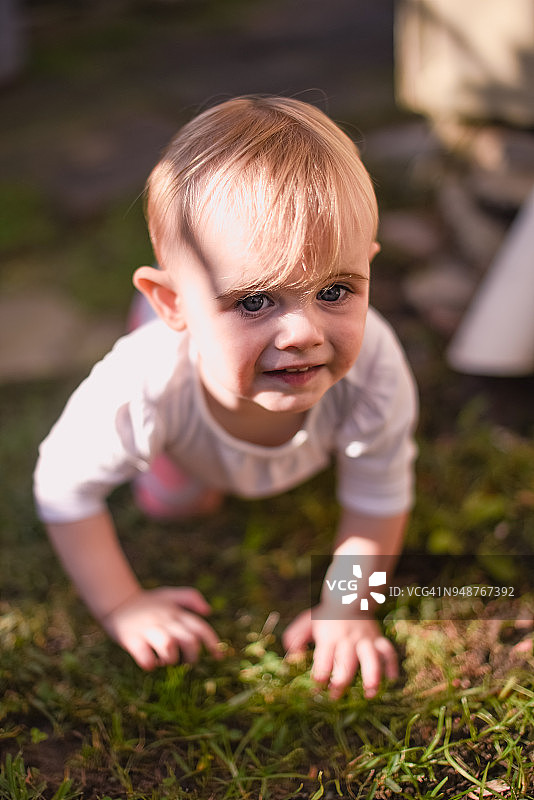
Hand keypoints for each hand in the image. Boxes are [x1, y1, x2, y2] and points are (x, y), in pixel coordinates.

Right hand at [100, 586, 221, 669]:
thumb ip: (190, 598)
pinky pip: (144, 656)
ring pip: (169, 646)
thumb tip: (208, 611)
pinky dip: (150, 663)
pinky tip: (150, 663)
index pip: (200, 628)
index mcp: (176, 612)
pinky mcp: (131, 639)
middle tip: (186, 661)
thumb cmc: (147, 602)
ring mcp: (148, 629)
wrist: (117, 601)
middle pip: (189, 641)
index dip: (212, 643)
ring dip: (171, 659)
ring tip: (166, 661)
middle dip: (192, 656)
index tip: (219, 656)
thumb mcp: (169, 594)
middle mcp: (165, 621)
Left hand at [283, 607, 397, 698]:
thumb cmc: (324, 617)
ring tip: (369, 694)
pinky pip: (388, 651)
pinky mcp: (378, 640)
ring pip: (371, 658)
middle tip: (335, 698)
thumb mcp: (306, 623)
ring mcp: (365, 640)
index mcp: (329, 637)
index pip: (324, 660)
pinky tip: (391, 680)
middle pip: (346, 662)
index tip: (315, 691)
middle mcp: (348, 640)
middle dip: (341, 682)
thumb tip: (292, 657)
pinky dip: (392, 665)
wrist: (348, 598)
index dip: (319, 677)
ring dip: (371, 676)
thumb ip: (295, 639)